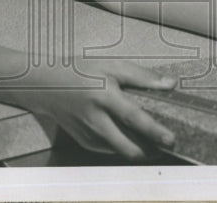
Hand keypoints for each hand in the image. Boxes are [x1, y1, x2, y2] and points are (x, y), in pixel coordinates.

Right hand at [15, 58, 176, 157]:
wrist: (45, 85)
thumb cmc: (81, 71)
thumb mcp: (111, 65)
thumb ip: (141, 76)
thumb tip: (170, 84)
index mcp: (104, 96)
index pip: (133, 117)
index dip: (154, 131)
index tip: (170, 139)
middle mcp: (95, 119)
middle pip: (126, 146)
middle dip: (149, 151)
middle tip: (165, 146)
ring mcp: (88, 134)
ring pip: (119, 152)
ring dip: (137, 150)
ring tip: (152, 142)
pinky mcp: (84, 142)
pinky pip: (109, 150)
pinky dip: (122, 147)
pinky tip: (130, 137)